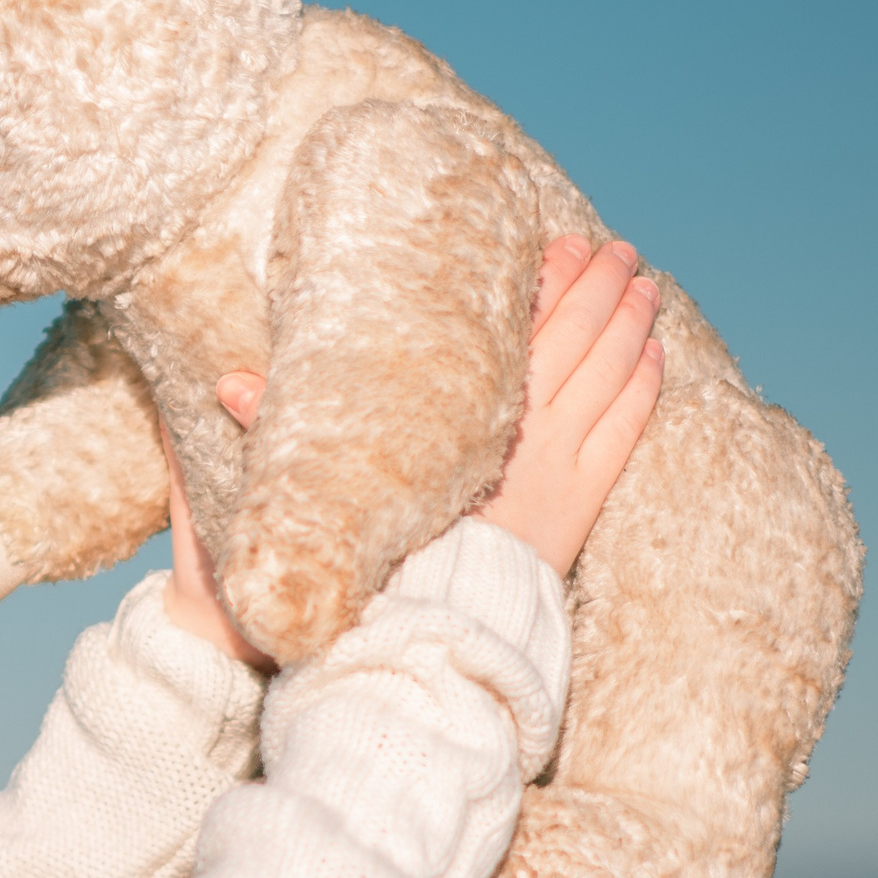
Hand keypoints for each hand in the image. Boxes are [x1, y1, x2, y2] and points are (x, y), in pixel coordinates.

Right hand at [167, 236, 661, 656]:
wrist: (428, 634)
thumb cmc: (373, 558)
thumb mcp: (324, 492)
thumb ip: (274, 433)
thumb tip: (223, 382)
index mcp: (469, 419)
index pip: (518, 329)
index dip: (543, 281)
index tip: (559, 243)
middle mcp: (524, 434)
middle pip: (576, 340)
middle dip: (597, 288)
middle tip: (612, 249)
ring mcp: (562, 468)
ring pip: (611, 376)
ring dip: (629, 324)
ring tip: (642, 284)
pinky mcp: (581, 505)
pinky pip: (627, 432)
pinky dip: (644, 389)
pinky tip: (654, 357)